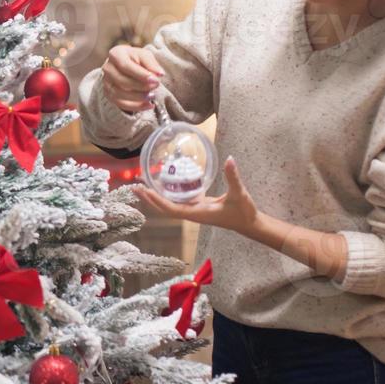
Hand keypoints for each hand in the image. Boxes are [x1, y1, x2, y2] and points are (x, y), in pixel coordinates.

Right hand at [99, 44, 164, 113]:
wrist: (126, 65)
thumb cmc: (136, 59)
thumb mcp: (145, 56)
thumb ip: (152, 64)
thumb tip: (159, 74)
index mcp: (115, 54)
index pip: (125, 66)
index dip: (140, 74)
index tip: (155, 79)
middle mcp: (108, 68)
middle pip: (122, 81)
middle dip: (141, 86)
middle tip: (156, 86)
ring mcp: (107, 83)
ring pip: (120, 94)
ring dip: (138, 97)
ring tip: (153, 96)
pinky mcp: (109, 94)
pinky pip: (121, 104)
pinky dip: (136, 107)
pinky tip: (149, 105)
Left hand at [131, 156, 259, 234]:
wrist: (250, 224)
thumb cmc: (244, 212)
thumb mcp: (239, 193)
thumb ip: (233, 177)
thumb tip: (230, 159)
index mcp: (198, 213)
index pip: (172, 209)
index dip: (158, 201)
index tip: (145, 191)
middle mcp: (193, 213)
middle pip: (165, 208)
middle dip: (149, 198)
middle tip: (134, 186)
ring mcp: (194, 210)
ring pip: (170, 204)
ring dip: (156, 195)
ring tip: (142, 184)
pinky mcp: (198, 206)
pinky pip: (179, 200)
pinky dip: (169, 193)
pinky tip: (164, 182)